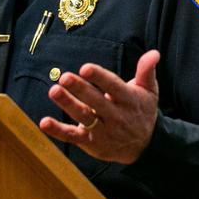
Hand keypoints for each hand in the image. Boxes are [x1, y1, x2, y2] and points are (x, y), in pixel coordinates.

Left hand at [40, 49, 159, 163]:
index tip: (86, 68)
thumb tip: (153, 53)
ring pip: (83, 117)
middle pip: (96, 102)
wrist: (145, 146)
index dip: (100, 78)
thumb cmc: (142, 111)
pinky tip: (45, 122)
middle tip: (65, 77)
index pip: (114, 87)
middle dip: (80, 89)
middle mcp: (117, 117)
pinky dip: (58, 131)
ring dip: (68, 104)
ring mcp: (103, 131)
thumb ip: (147, 71)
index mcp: (129, 100)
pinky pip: (73, 137)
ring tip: (54, 91)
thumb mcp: (149, 91)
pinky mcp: (92, 144)